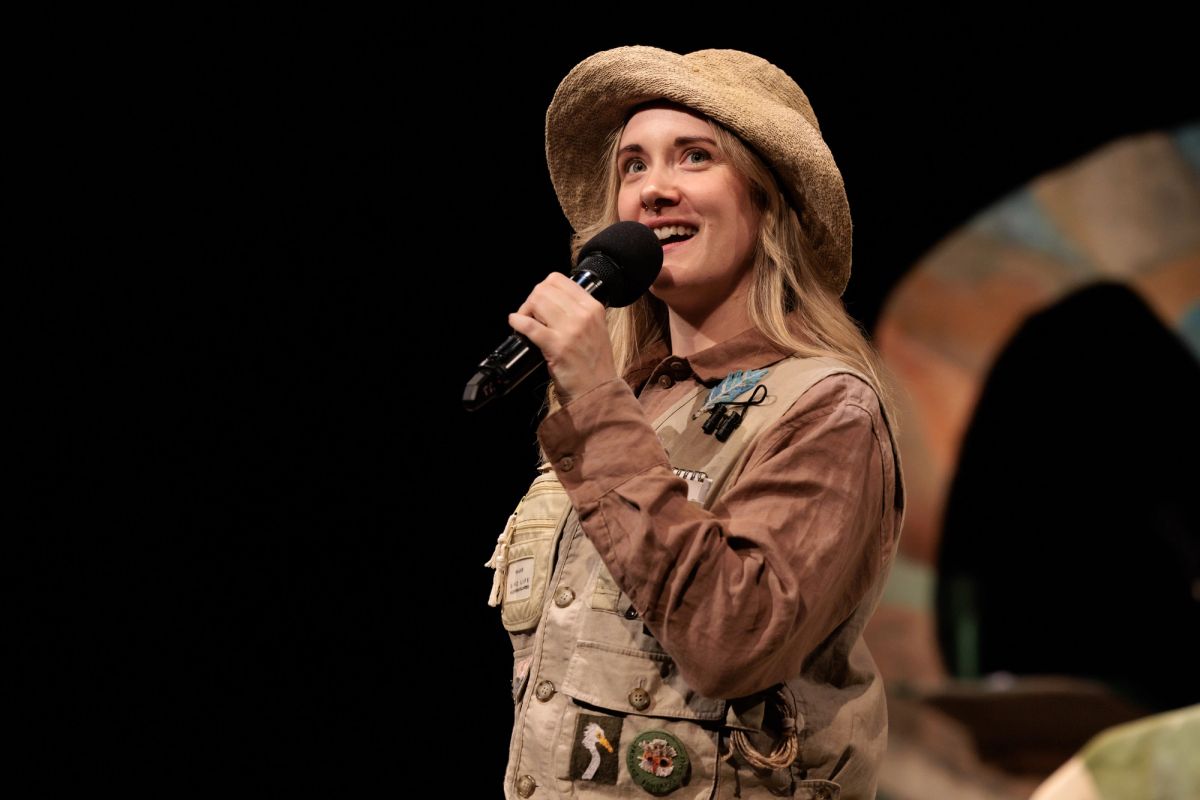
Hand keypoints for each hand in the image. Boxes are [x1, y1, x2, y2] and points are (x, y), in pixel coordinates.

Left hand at [508, 272, 617, 401]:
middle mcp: (584, 315)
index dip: (543, 289)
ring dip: (525, 311)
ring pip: (537, 302)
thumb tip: (548, 300)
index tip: (540, 303)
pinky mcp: (557, 347)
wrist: (598, 390)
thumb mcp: (595, 328)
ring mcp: (571, 330)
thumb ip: (577, 311)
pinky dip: (518, 322)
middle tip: (530, 315)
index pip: (559, 280)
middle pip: (544, 289)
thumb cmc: (593, 363)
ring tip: (526, 323)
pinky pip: (530, 326)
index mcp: (593, 307)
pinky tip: (515, 324)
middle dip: (531, 300)